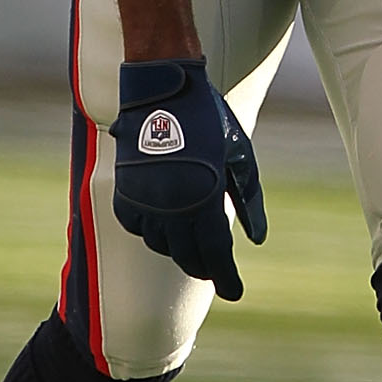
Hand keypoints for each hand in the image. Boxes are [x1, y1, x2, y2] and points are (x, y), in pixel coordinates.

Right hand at [111, 57, 267, 299]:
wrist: (164, 88)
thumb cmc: (209, 120)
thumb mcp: (239, 157)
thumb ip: (249, 200)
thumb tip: (257, 239)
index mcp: (203, 195)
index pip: (215, 251)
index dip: (226, 276)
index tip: (235, 292)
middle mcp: (170, 204)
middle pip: (187, 255)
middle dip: (204, 267)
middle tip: (216, 269)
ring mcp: (144, 200)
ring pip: (161, 245)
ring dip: (179, 248)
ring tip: (193, 241)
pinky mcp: (124, 193)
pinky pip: (139, 227)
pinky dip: (154, 231)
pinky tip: (167, 223)